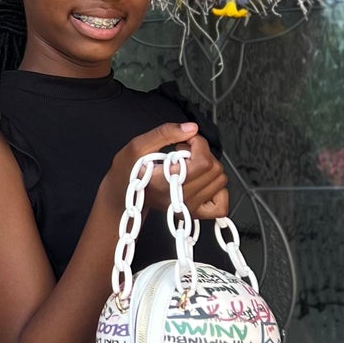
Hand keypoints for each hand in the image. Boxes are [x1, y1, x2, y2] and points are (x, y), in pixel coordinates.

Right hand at [102, 122, 225, 220]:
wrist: (121, 195)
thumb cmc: (127, 171)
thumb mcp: (138, 145)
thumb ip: (165, 133)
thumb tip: (193, 128)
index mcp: (166, 184)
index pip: (203, 162)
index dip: (199, 144)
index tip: (185, 142)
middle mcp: (180, 199)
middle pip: (214, 169)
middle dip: (202, 154)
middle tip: (183, 154)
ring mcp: (189, 209)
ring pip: (220, 181)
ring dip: (208, 168)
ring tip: (188, 167)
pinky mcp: (194, 214)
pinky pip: (222, 205)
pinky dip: (217, 190)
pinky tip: (203, 183)